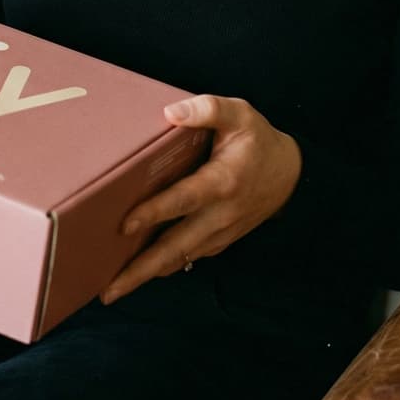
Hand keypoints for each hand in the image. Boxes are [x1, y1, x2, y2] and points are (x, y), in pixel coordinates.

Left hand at [100, 94, 301, 303]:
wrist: (290, 174)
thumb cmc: (258, 140)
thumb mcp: (239, 114)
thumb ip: (207, 109)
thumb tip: (170, 112)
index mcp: (222, 181)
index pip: (184, 200)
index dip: (155, 213)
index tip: (125, 225)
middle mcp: (220, 214)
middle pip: (176, 247)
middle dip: (141, 270)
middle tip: (109, 290)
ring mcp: (220, 232)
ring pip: (180, 258)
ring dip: (148, 274)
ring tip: (113, 289)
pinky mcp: (219, 240)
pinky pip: (188, 257)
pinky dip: (164, 266)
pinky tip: (141, 272)